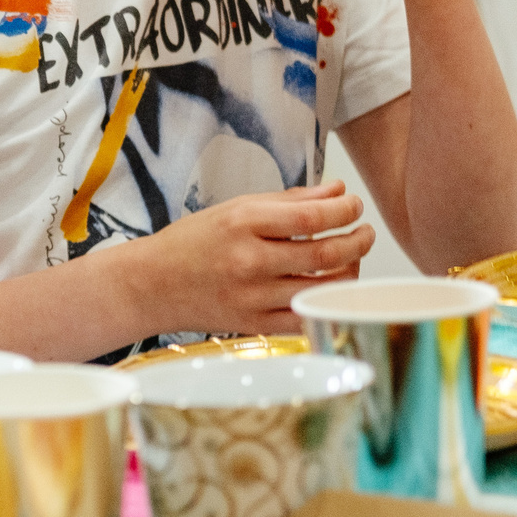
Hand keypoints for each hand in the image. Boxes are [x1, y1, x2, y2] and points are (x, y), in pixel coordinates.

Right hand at [130, 183, 372, 334]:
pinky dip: (328, 303)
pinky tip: (331, 288)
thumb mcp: (235, 208)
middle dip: (358, 240)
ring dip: (350, 271)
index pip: (311, 217)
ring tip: (351, 258)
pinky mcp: (255, 325)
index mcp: (243, 223)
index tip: (354, 206)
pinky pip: (307, 318)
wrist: (152, 284)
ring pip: (324, 287)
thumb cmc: (192, 242)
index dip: (344, 210)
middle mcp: (249, 261)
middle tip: (364, 231)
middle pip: (326, 253)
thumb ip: (289, 200)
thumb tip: (336, 191)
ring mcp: (253, 297)